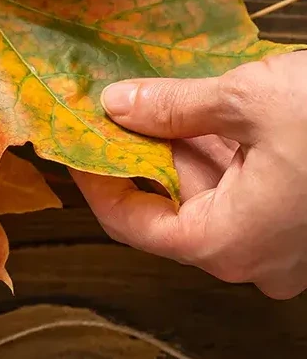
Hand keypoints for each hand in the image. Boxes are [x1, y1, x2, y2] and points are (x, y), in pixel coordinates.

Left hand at [72, 53, 306, 298]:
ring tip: (156, 97)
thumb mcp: (246, 100)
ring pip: (214, 198)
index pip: (134, 225)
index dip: (97, 182)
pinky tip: (209, 111)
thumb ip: (172, 108)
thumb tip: (116, 104)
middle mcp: (258, 260)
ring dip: (184, 149)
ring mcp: (290, 248)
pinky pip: (252, 194)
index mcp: (230, 244)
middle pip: (174, 210)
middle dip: (142, 155)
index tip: (74, 143)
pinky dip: (226, 155)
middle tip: (111, 105)